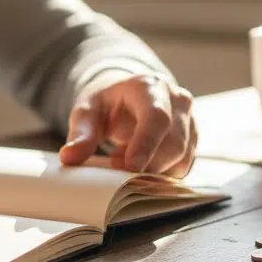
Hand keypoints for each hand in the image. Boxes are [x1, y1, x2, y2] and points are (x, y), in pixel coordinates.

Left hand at [58, 72, 197, 177]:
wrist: (128, 98)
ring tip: (126, 160)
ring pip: (183, 157)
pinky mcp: (192, 138)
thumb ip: (80, 134)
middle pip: (174, 142)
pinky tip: (142, 165)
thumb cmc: (107, 104)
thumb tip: (69, 158)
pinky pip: (184, 165)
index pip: (157, 116)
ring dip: (154, 171)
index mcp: (150, 87)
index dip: (147, 144)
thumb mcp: (87, 112)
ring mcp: (189, 119)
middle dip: (148, 165)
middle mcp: (177, 100)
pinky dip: (162, 174)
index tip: (131, 167)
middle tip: (117, 169)